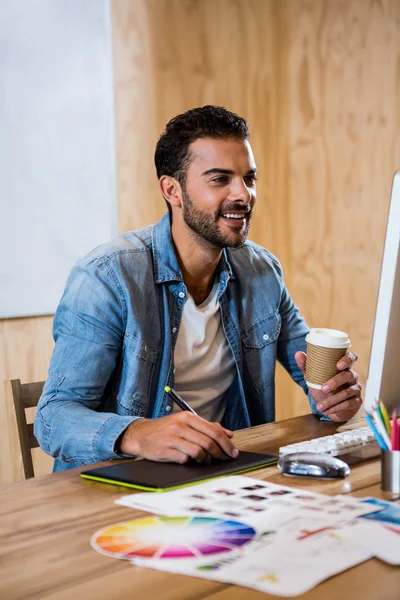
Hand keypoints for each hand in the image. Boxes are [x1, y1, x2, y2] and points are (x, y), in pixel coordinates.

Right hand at [118, 412, 238, 463]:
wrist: (141, 434)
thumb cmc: (166, 429)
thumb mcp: (186, 422)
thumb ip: (207, 427)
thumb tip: (229, 434)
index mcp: (188, 417)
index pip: (213, 431)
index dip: (226, 443)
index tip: (233, 452)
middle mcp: (180, 425)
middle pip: (208, 442)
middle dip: (219, 453)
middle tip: (221, 458)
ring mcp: (172, 438)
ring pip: (198, 452)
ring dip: (205, 459)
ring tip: (203, 459)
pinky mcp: (164, 450)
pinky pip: (185, 459)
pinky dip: (191, 462)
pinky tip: (189, 460)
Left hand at [295, 351, 362, 421]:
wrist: (329, 407)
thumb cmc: (323, 388)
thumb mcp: (313, 377)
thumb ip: (306, 365)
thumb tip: (298, 354)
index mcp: (343, 367)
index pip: (351, 358)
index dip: (347, 359)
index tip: (338, 365)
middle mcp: (352, 376)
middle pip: (348, 375)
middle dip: (335, 382)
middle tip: (323, 389)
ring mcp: (356, 389)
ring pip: (347, 392)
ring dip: (331, 400)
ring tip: (320, 406)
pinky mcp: (356, 401)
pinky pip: (348, 404)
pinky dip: (335, 408)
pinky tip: (327, 411)